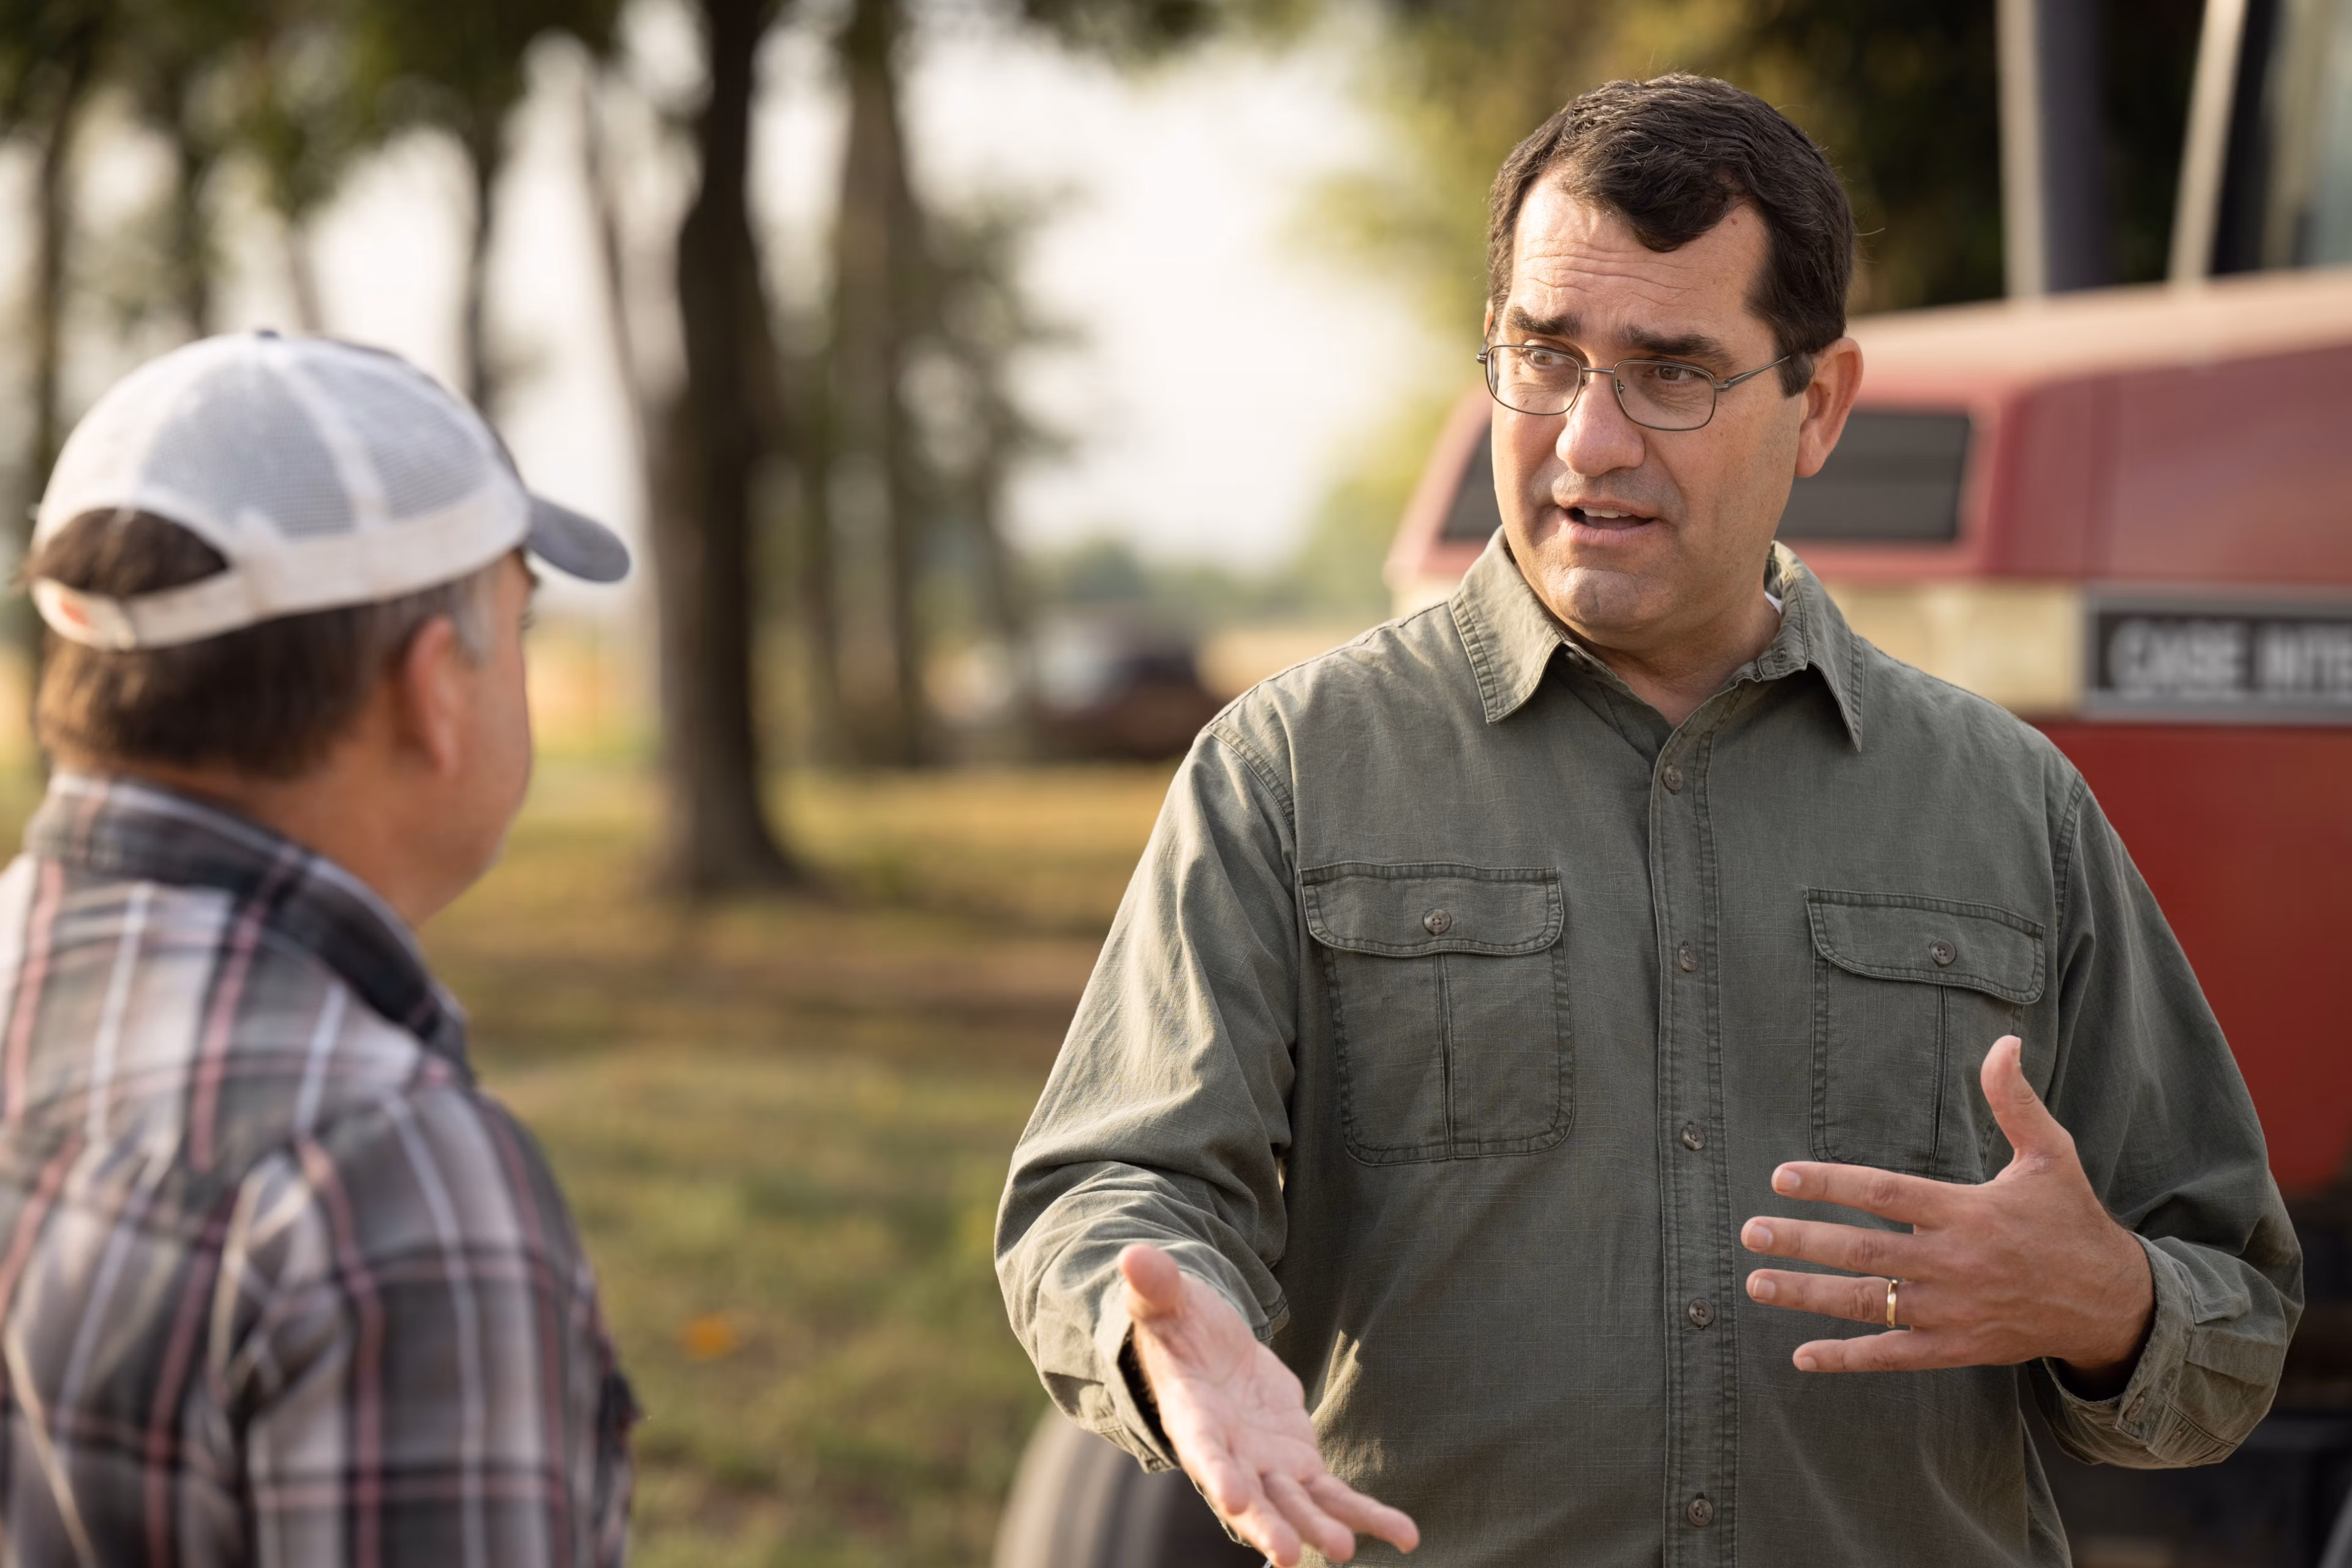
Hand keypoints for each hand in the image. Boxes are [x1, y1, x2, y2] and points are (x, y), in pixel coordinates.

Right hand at [1117, 1244, 1419, 1564]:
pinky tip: (1405, 1536)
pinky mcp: (1299, 1463)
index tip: (1233, 1499)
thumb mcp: (1166, 1302)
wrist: (1207, 1354)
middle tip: (1286, 1555)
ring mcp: (1266, 1465)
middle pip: (1249, 1496)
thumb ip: (1154, 1287)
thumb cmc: (1179, 1327)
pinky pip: (1335, 1495)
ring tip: (1344, 1552)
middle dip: (1267, 1524)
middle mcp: (1228, 1455)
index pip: (1204, 1450)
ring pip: (1295, 1504)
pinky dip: (1368, 1515)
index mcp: (1193, 1418)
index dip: (1218, 1473)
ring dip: (1318, 1527)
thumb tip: (1134, 1255)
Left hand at [1740, 1035, 2153, 1388]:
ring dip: (1808, 1295)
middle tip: (1750, 1232)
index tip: (1782, 1177)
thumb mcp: (2050, 1154)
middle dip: (1803, 1241)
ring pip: (1870, 1304)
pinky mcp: (1959, 1348)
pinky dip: (1848, 1358)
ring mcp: (1955, 1311)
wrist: (2112, 1302)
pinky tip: (1802, 1356)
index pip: (1886, 1194)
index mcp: (1970, 1212)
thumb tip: (2003, 1041)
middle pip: (1865, 1251)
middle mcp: (1957, 1263)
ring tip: (1757, 1281)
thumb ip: (2015, 1100)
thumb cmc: (2070, 1219)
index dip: (1832, 1184)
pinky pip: (1895, 1355)